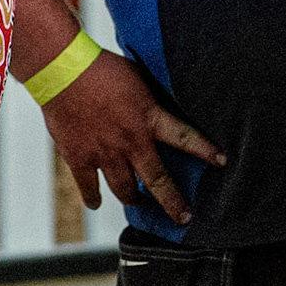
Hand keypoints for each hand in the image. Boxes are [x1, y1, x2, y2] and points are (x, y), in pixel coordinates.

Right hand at [40, 50, 224, 224]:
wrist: (62, 72)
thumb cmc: (102, 68)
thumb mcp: (140, 77)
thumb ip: (152, 97)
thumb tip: (165, 101)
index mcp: (149, 118)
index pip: (185, 138)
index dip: (205, 151)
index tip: (222, 162)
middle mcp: (131, 141)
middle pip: (157, 179)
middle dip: (172, 201)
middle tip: (184, 217)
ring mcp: (104, 153)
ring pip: (124, 188)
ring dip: (133, 199)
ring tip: (140, 203)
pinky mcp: (79, 158)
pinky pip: (88, 186)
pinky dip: (93, 197)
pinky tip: (97, 203)